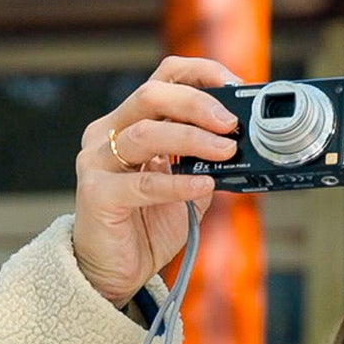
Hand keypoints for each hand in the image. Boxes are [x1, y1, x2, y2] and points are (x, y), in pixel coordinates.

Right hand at [72, 56, 241, 305]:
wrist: (115, 270)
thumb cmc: (149, 224)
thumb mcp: (189, 185)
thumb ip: (208, 162)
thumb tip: (247, 144)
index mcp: (131, 123)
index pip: (163, 78)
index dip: (200, 74)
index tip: (236, 86)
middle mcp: (108, 134)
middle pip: (152, 96)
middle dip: (198, 104)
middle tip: (231, 122)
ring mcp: (97, 162)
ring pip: (145, 134)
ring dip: (192, 139)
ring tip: (227, 151)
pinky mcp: (97, 195)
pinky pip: (142, 183)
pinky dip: (178, 183)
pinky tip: (204, 184)